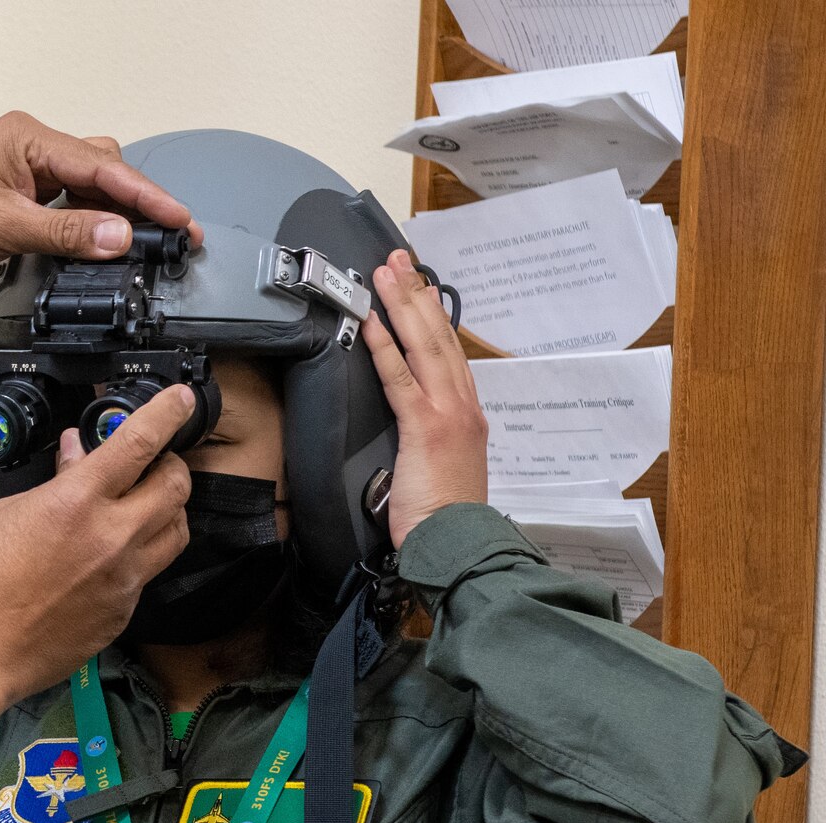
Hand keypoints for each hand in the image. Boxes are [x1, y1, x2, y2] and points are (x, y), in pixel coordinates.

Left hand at [0, 114, 198, 367]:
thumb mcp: (3, 227)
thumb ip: (66, 233)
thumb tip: (119, 237)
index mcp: (28, 137)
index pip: (103, 166)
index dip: (147, 197)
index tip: (179, 221)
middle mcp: (28, 149)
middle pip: (103, 172)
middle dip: (135, 204)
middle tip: (168, 239)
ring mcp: (22, 176)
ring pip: (86, 192)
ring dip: (109, 219)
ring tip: (139, 249)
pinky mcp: (15, 203)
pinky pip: (64, 211)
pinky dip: (84, 230)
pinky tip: (96, 250)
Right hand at [0, 387, 195, 772]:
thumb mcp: (9, 512)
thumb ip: (55, 480)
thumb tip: (77, 453)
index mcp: (77, 502)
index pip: (140, 441)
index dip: (168, 412)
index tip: (181, 399)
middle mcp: (112, 538)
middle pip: (176, 485)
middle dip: (171, 463)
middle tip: (153, 461)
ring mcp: (125, 578)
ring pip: (178, 529)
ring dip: (167, 508)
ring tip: (142, 504)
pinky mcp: (124, 611)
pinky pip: (151, 571)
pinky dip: (141, 552)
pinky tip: (112, 554)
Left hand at [361, 249, 488, 547]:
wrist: (457, 544)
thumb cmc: (443, 516)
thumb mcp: (438, 467)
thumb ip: (428, 438)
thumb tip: (410, 425)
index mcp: (466, 413)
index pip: (448, 353)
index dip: (431, 316)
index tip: (417, 287)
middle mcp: (463, 405)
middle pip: (439, 338)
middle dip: (417, 294)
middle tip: (399, 260)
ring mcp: (448, 413)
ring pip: (424, 347)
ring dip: (403, 306)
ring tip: (385, 273)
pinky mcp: (427, 428)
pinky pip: (401, 380)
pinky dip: (386, 348)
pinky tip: (373, 322)